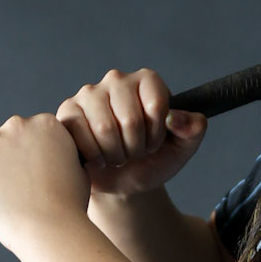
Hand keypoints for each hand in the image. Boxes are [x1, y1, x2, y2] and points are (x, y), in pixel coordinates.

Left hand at [0, 113, 90, 254]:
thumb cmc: (67, 207)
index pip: (30, 133)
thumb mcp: (76, 169)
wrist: (49, 227)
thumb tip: (47, 161)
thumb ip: (58, 156)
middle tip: (16, 187)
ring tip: (4, 197)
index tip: (32, 175)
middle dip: (8, 158)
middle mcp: (18, 124)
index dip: (30, 155)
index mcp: (47, 123)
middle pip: (5, 138)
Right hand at [55, 66, 207, 198]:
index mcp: (147, 81)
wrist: (123, 182)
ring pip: (104, 128)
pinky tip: (98, 158)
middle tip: (134, 152)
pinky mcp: (67, 112)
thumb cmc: (154, 160)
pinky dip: (94, 156)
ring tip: (118, 155)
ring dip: (115, 154)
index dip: (157, 134)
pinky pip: (79, 135)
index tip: (154, 142)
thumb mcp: (182, 148)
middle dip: (136, 148)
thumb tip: (176, 119)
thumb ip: (193, 129)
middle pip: (130, 120)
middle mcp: (117, 79)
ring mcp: (88, 94)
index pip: (156, 106)